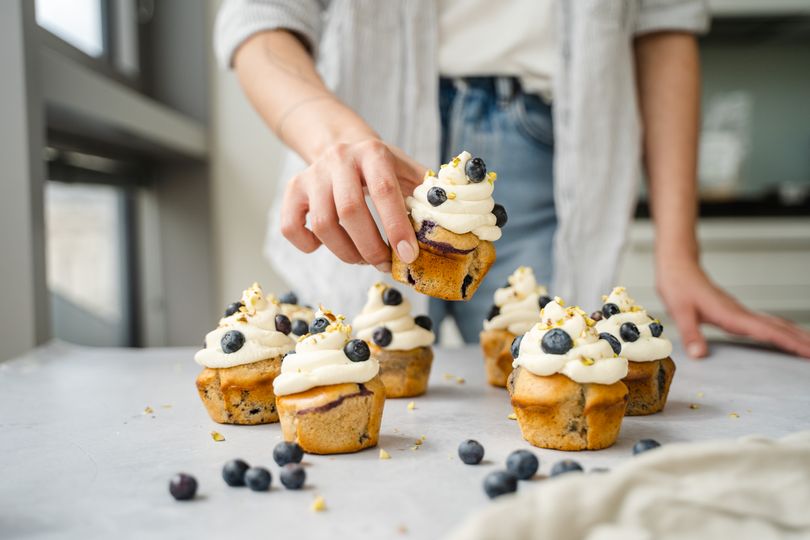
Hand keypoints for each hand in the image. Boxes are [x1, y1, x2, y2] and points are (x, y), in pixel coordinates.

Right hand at [280, 139, 423, 271]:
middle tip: (383, 264)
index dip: (396, 226)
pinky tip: (329, 245)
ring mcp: (311, 175)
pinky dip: (309, 246)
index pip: (384, 191)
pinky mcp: (292, 191)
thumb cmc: (381, 168)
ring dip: (346, 252)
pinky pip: (291, 228)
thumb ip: (426, 193)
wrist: (340, 145)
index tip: (408, 256)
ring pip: (322, 225)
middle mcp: (339, 159)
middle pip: (350, 211)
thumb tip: (448, 223)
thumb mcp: (407, 170)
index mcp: (373, 152)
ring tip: (362, 257)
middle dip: (370, 247)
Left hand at [657, 261, 809, 358]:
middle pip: (779, 328)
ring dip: (795, 335)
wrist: (678, 268)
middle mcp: (740, 313)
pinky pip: (765, 323)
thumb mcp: (680, 311)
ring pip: (775, 324)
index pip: (768, 332)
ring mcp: (740, 312)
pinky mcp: (736, 312)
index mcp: (731, 315)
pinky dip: (781, 330)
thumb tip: (699, 355)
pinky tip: (785, 335)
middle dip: (802, 341)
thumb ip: (691, 334)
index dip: (790, 343)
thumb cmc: (678, 286)